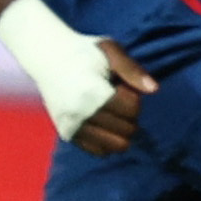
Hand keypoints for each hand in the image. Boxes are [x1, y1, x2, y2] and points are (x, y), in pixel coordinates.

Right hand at [73, 39, 154, 156]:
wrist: (46, 57)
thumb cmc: (83, 51)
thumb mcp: (109, 50)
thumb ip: (132, 70)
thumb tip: (154, 90)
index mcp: (92, 91)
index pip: (132, 109)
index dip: (132, 96)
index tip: (119, 85)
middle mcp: (80, 113)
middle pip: (127, 129)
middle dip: (129, 115)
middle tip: (115, 98)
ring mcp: (72, 126)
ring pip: (115, 145)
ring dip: (120, 130)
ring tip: (109, 111)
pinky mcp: (67, 133)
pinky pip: (98, 150)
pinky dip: (107, 141)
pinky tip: (104, 124)